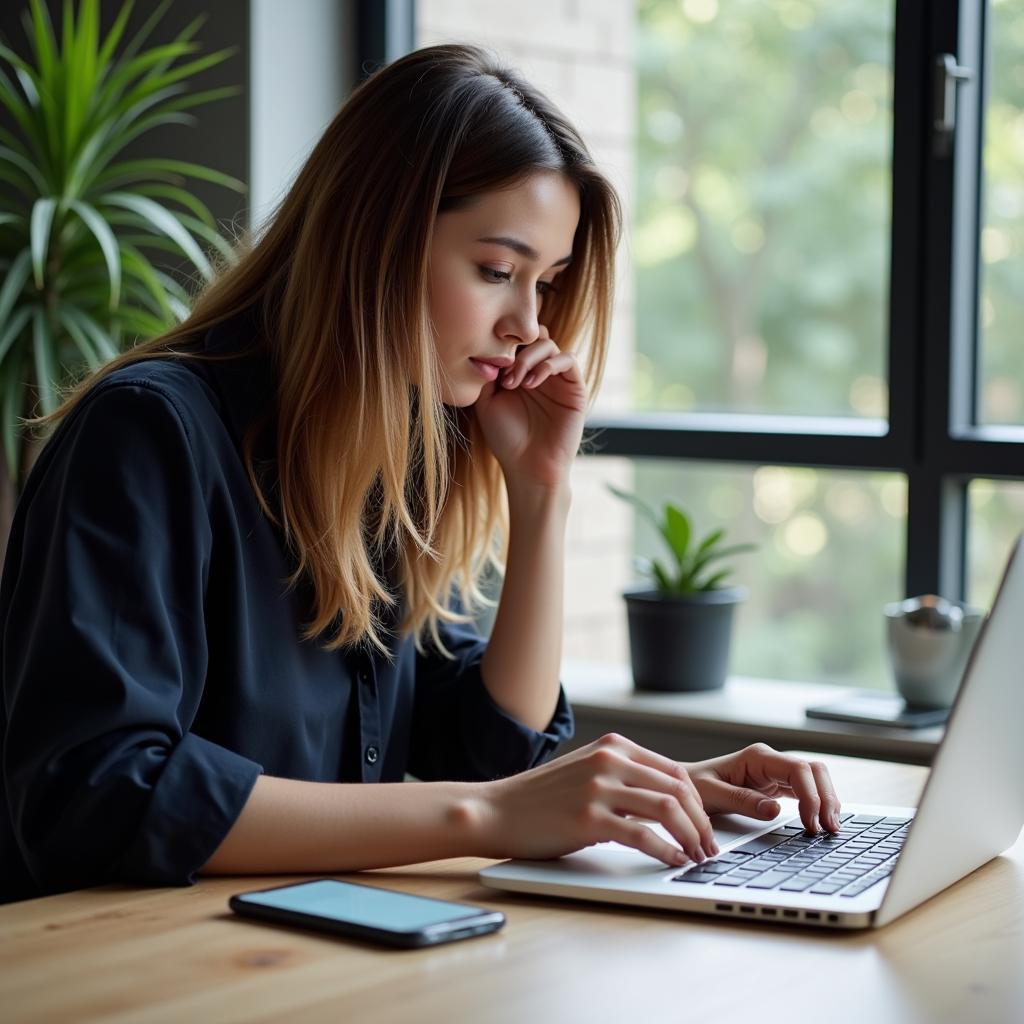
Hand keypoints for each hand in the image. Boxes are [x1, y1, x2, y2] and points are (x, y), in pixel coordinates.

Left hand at [472, 327, 587, 492]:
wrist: (529, 467)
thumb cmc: (506, 439)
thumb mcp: (487, 402)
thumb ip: (489, 372)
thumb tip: (491, 346)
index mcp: (520, 373)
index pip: (517, 341)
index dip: (504, 342)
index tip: (490, 361)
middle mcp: (540, 373)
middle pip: (533, 337)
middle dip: (517, 349)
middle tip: (505, 374)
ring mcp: (558, 380)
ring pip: (549, 344)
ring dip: (530, 357)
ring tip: (516, 381)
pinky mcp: (575, 389)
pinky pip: (568, 360)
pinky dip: (549, 364)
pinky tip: (532, 383)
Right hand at [477, 733, 718, 867]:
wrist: (497, 809)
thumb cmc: (541, 798)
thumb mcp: (586, 771)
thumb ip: (621, 775)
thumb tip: (666, 801)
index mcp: (613, 746)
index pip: (675, 771)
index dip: (698, 803)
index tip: (705, 826)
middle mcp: (609, 760)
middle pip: (678, 790)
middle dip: (701, 822)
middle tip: (708, 846)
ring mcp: (599, 787)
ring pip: (667, 809)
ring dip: (690, 837)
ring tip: (695, 857)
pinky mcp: (589, 818)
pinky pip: (642, 835)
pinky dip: (665, 851)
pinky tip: (672, 861)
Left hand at [685, 743, 841, 833]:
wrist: (681, 787)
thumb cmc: (692, 786)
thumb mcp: (711, 794)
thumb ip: (742, 801)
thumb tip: (774, 810)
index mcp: (757, 757)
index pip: (798, 769)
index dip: (812, 795)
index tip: (812, 823)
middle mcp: (770, 761)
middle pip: (814, 771)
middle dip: (826, 798)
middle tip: (829, 829)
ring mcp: (775, 773)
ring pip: (814, 780)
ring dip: (826, 802)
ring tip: (831, 829)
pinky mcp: (776, 786)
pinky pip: (805, 792)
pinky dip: (817, 806)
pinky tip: (821, 824)